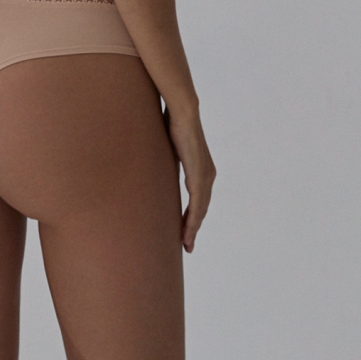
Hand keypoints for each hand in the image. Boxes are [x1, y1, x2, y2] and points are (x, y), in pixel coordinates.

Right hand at [165, 105, 215, 252]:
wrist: (183, 112)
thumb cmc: (173, 126)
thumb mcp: (169, 150)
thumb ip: (167, 162)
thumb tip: (152, 167)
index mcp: (202, 171)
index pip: (199, 201)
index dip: (193, 218)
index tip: (186, 234)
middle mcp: (208, 175)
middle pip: (202, 209)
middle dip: (194, 229)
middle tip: (187, 247)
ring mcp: (206, 175)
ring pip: (201, 210)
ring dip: (193, 228)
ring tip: (186, 243)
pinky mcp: (200, 174)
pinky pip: (198, 202)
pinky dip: (194, 218)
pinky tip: (189, 230)